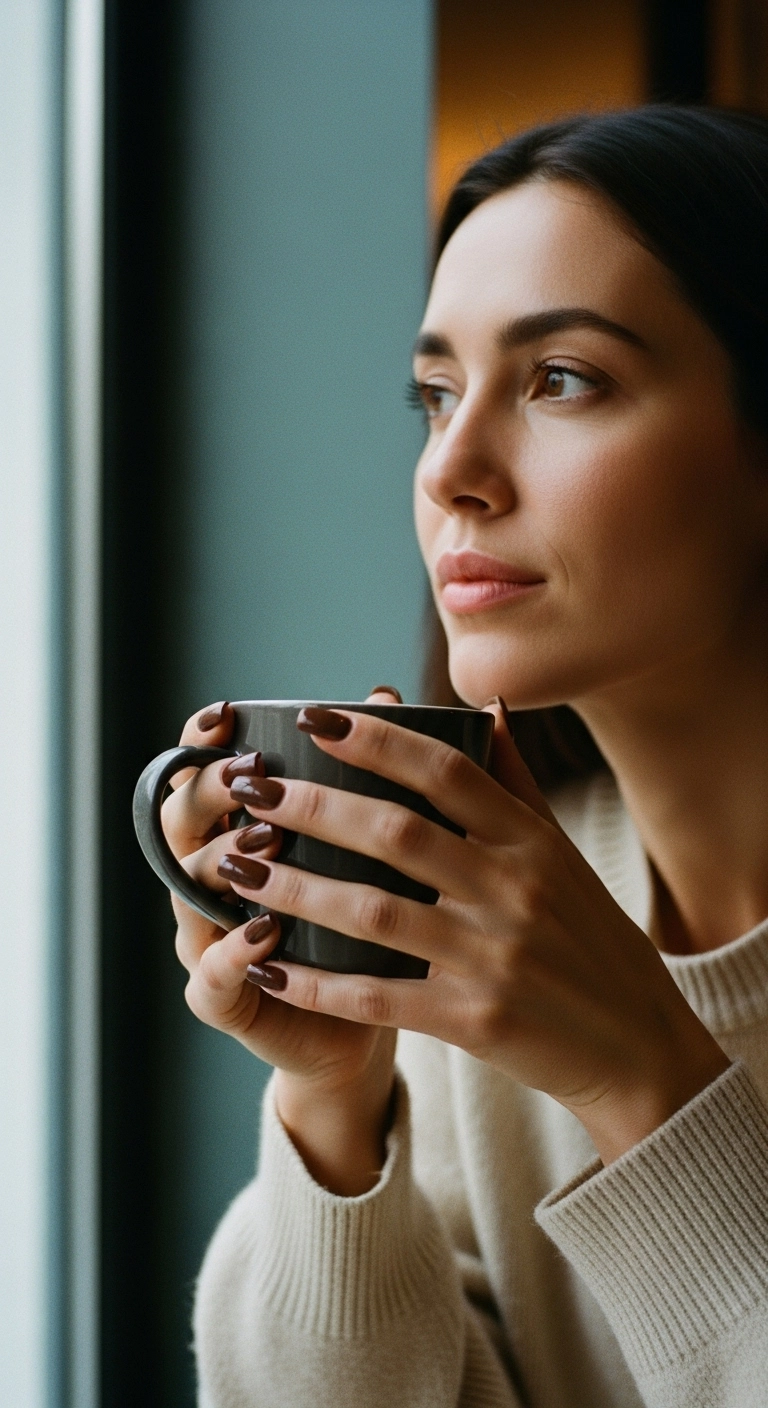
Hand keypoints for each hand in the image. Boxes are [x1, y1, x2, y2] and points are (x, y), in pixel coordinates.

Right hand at [161, 690, 405, 1193]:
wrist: (372, 1020)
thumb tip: (388, 696)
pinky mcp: (224, 1000)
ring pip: (188, 892)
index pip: (199, 773)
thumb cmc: (373, 919)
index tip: (227, 715)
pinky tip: (263, 931)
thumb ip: (374, 773)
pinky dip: (232, 952)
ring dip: (223, 863)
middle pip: (179, 822)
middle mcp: (211, 880)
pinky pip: (211, 977)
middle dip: (208, 792)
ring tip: (264, 843)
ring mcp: (208, 939)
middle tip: (252, 775)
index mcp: (238, 830)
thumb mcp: (378, 844)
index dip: (201, 742)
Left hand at [218, 702, 729, 1164]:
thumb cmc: (589, 939)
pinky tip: (265, 964)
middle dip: (311, 806)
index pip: (445, 770)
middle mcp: (513, 890)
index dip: (377, 740)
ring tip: (235, 867)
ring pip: (373, 912)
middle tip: (250, 788)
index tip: (316, 719)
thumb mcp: (561, 855)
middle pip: (395, 833)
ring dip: (295, 888)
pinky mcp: (475, 1020)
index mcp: (530, 840)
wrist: (636, 1047)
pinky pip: (377, 995)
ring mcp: (493, 956)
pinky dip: (316, 981)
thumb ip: (516, 785)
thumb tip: (488, 711)